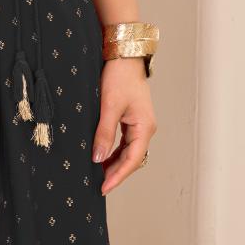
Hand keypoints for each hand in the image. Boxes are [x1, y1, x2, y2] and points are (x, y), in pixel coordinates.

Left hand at [92, 57, 155, 194]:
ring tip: (99, 173)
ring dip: (115, 162)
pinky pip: (125, 141)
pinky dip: (115, 150)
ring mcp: (140, 123)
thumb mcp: (109, 107)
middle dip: (116, 172)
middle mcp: (145, 128)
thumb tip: (98, 158)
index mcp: (144, 128)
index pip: (132, 160)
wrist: (124, 56)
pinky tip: (104, 155)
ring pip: (129, 151)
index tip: (104, 188)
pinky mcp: (133, 118)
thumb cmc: (119, 77)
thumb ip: (104, 133)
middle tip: (98, 184)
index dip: (118, 176)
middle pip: (132, 158)